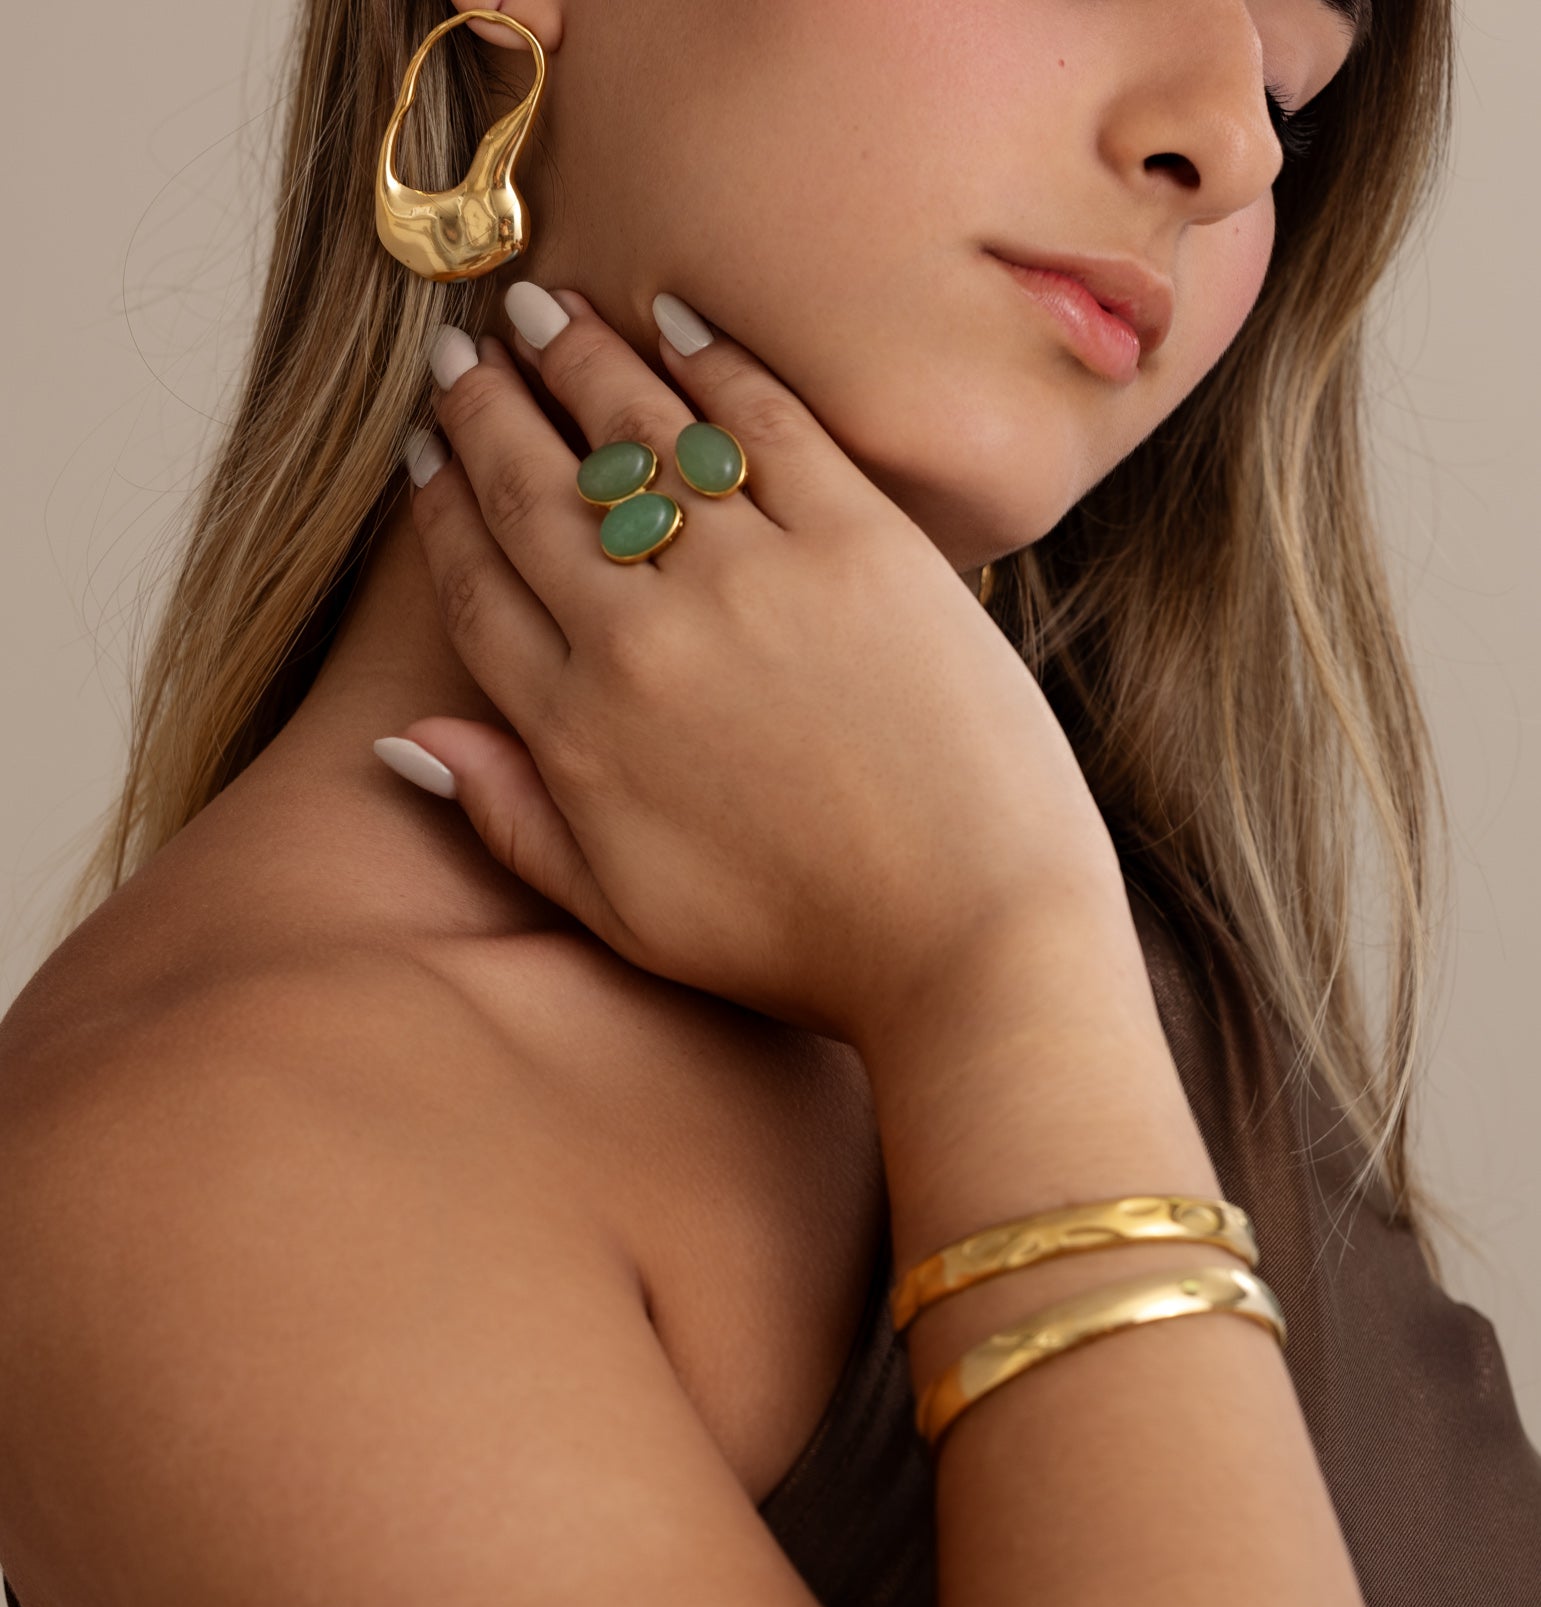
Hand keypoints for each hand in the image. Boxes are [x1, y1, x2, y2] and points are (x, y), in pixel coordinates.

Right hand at [392, 287, 1121, 1047]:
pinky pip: (765, 419)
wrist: (970, 936)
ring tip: (543, 312)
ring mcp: (752, 578)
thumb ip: (513, 822)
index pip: (478, 587)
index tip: (425, 455)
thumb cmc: (801, 945)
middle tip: (461, 354)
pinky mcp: (860, 543)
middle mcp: (642, 637)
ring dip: (578, 360)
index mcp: (577, 731)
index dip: (441, 511)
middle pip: (535, 492)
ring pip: (636, 435)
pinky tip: (673, 316)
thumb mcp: (627, 919)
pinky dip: (711, 357)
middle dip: (485, 410)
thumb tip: (405, 741)